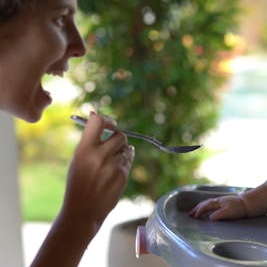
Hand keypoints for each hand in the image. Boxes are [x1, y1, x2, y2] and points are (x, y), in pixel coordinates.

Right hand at [60, 111, 134, 229]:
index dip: (107, 119)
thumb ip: (89, 140)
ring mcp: (113, 166)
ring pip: (126, 148)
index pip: (99, 121)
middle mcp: (100, 156)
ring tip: (109, 163)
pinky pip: (128, 160)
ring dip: (121, 151)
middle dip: (118, 138)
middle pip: (120, 135)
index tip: (109, 124)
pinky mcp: (123, 175)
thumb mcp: (77, 159)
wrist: (83, 210)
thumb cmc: (78, 183)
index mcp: (84, 150)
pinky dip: (123, 162)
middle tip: (111, 145)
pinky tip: (113, 171)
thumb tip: (96, 116)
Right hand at [190, 195, 245, 220]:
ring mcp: (221, 201)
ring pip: (208, 203)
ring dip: (201, 207)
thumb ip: (218, 215)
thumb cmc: (238, 208)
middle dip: (197, 209)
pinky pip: (212, 204)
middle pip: (204, 204)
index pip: (205, 206)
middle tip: (191, 214)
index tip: (194, 217)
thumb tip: (209, 218)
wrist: (248, 203)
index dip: (199, 211)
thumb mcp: (228, 212)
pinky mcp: (224, 203)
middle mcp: (217, 201)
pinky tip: (208, 209)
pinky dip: (207, 206)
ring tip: (196, 212)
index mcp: (217, 202)